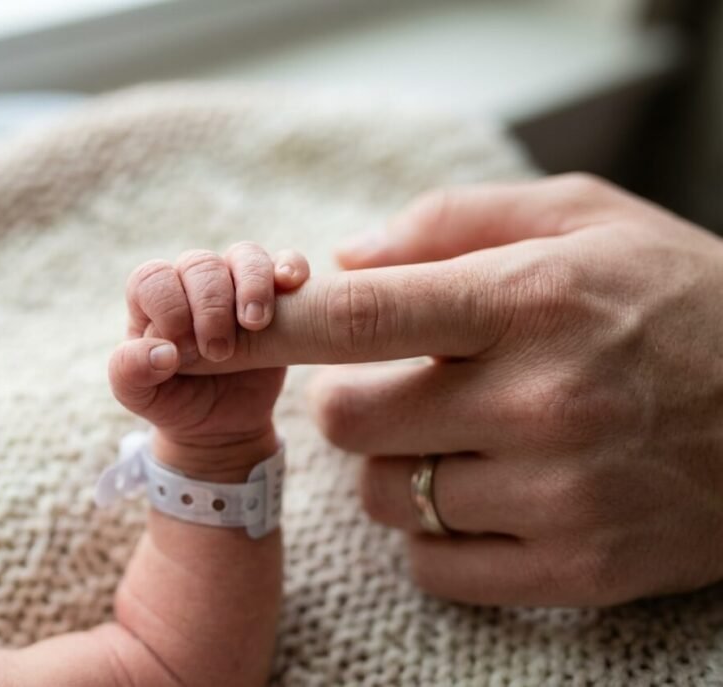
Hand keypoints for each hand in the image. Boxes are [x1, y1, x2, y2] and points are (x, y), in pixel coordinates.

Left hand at [109, 242, 308, 478]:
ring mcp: (236, 284)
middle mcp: (192, 282)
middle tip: (218, 352)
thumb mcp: (139, 395)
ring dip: (252, 285)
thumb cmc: (174, 400)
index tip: (182, 351)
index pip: (154, 278)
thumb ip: (130, 371)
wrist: (220, 423)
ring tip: (254, 324)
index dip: (169, 308)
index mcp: (152, 298)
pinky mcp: (277, 296)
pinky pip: (286, 262)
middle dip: (210, 306)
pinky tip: (291, 286)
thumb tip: (162, 352)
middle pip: (201, 264)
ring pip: (244, 256)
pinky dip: (290, 266)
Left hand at [189, 174, 722, 605]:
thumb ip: (451, 224)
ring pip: (388, 495)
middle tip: (408, 384)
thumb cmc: (676, 299)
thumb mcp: (580, 218)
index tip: (196, 337)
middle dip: (353, 402)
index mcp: (531, 300)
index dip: (264, 328)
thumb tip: (345, 260)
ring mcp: (559, 493)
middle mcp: (541, 400)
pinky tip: (487, 493)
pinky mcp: (574, 568)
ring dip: (400, 466)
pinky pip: (432, 562)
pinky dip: (435, 532)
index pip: (360, 316)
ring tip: (467, 437)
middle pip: (349, 420)